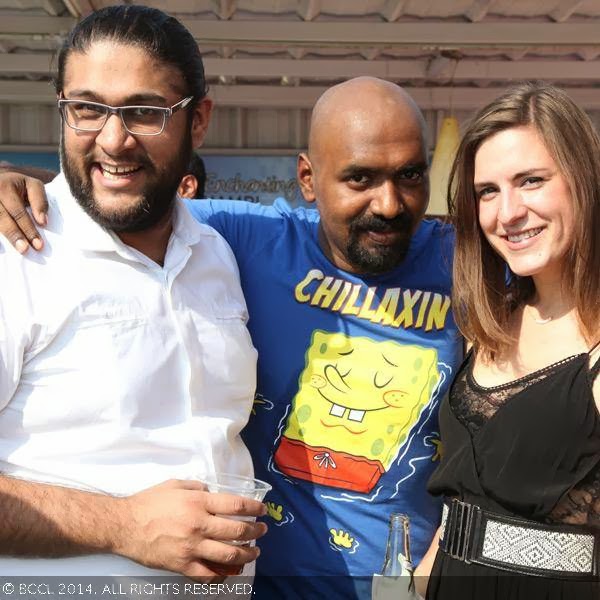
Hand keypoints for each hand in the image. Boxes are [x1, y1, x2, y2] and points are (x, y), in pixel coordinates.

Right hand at [0, 172, 47, 252]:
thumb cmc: (19, 185)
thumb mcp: (32, 185)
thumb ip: (40, 201)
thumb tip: (42, 222)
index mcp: (4, 187)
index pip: (18, 212)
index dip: (28, 228)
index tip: (39, 244)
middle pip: (3, 218)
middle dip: (15, 235)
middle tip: (26, 250)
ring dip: (6, 237)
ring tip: (17, 250)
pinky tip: (4, 248)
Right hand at [114, 479, 267, 580]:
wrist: (123, 525)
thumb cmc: (149, 502)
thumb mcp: (176, 484)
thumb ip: (197, 487)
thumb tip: (212, 492)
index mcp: (198, 502)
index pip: (236, 506)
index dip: (254, 508)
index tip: (262, 510)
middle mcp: (199, 525)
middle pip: (237, 531)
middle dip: (255, 531)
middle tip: (262, 530)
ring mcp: (191, 548)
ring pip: (228, 555)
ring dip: (246, 554)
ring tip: (254, 552)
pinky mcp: (182, 565)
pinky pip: (208, 574)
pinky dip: (223, 574)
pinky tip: (230, 570)